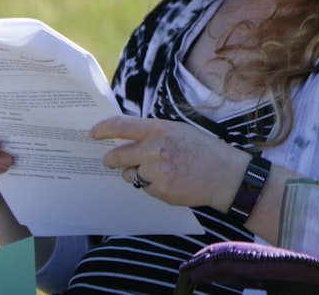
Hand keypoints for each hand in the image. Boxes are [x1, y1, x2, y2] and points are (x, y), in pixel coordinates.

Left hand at [91, 116, 249, 211]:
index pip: (121, 126)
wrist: (225, 175)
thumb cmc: (203, 149)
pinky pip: (145, 188)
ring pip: (130, 175)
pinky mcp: (161, 191)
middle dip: (111, 159)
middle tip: (110, 160)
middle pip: (117, 156)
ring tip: (157, 170)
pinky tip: (170, 181)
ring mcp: (156, 172)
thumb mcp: (178, 131)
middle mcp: (154, 150)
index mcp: (159, 130)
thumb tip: (129, 136)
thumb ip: (154, 133)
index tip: (93, 133)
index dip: (103, 129)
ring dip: (135, 173)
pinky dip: (152, 186)